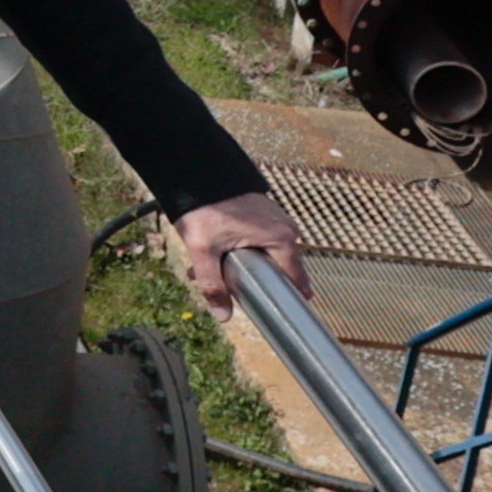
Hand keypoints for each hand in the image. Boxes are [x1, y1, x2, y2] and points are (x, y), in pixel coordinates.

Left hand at [173, 192, 308, 315]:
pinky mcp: (266, 215)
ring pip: (267, 255)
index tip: (278, 313)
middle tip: (228, 286)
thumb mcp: (204, 251)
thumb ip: (213, 285)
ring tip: (216, 265)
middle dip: (252, 280)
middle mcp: (286, 229)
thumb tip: (223, 317)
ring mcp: (278, 220)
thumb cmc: (203, 210)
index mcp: (281, 238)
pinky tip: (220, 252)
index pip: (295, 278)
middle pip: (278, 269)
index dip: (285, 297)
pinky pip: (262, 241)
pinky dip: (244, 249)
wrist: (197, 175)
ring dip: (244, 265)